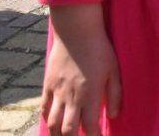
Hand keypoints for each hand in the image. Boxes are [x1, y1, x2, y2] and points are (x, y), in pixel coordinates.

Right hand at [41, 5, 118, 135]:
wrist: (76, 32)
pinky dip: (46, 119)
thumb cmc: (100, 50)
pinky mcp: (47, 85)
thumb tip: (113, 115)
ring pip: (52, 123)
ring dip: (57, 134)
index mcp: (90, 94)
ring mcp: (57, 92)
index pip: (90, 125)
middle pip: (68, 130)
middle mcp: (72, 97)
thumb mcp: (114, 70)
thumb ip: (115, 94)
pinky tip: (52, 124)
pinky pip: (43, 108)